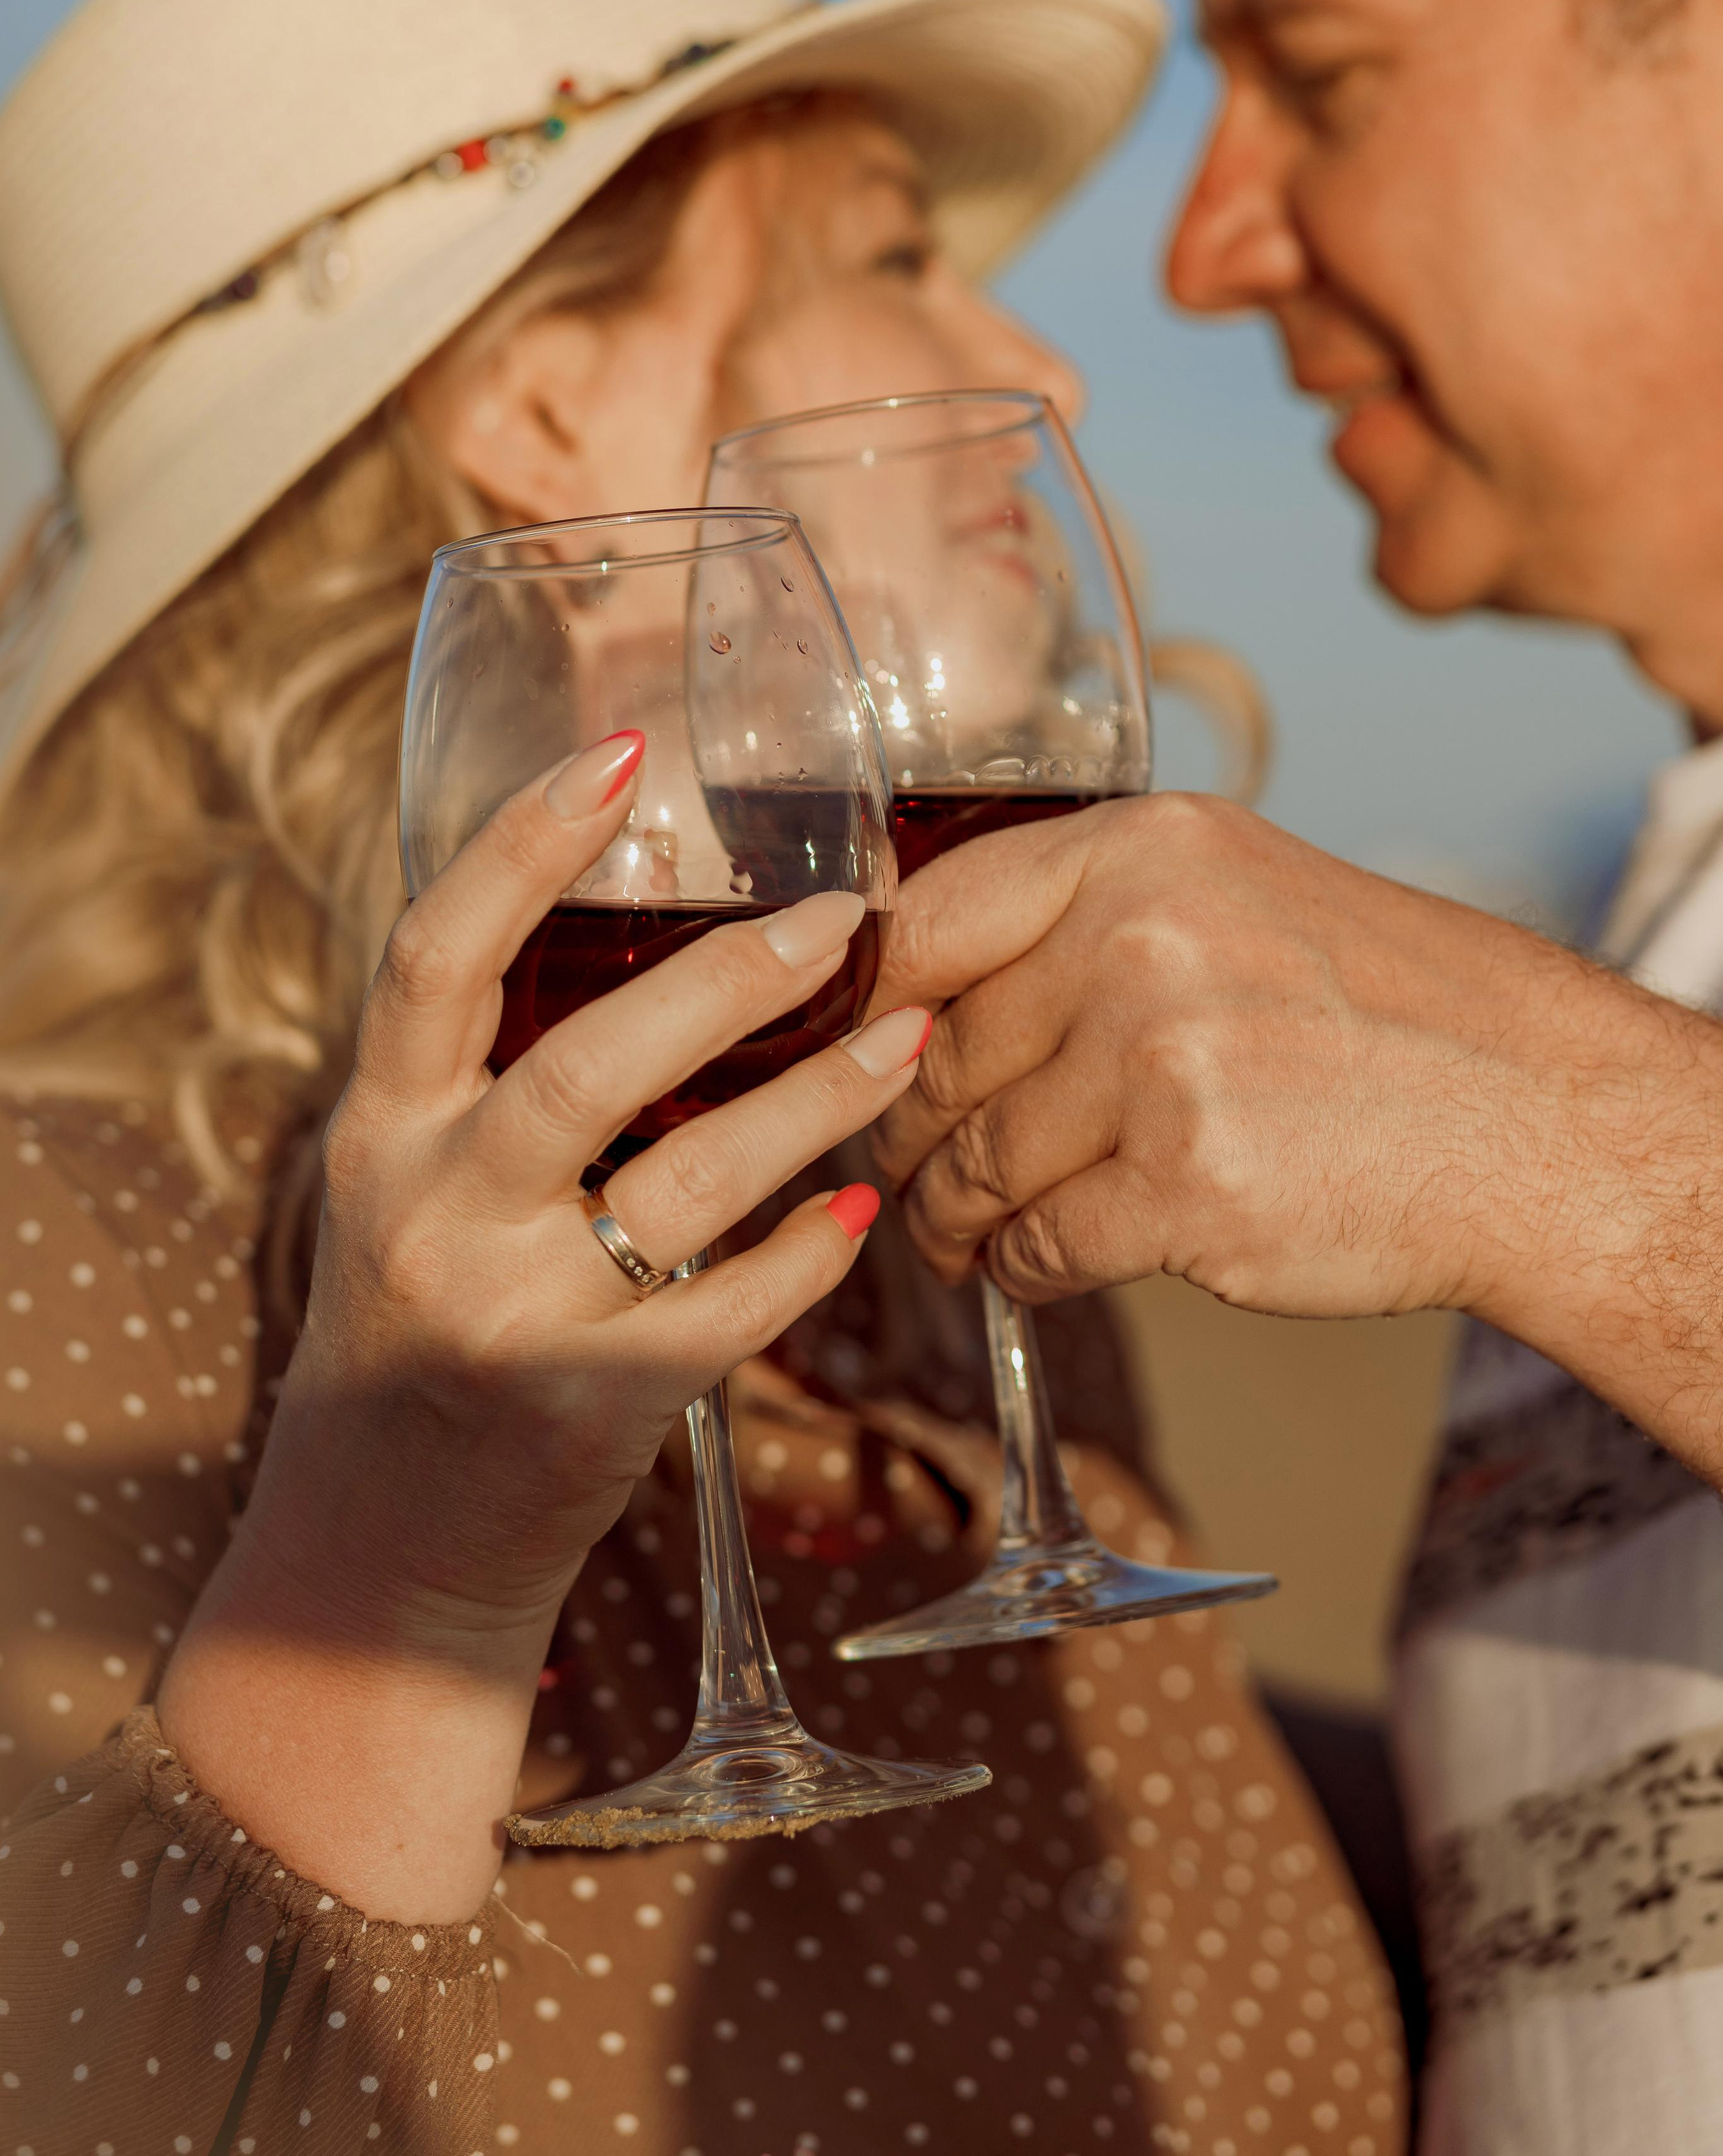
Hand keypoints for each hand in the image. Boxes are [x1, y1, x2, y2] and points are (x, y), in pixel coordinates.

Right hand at [160, 730, 927, 1916]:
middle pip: (587, 1066)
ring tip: (912, 1038)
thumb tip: (647, 936)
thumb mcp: (408, 1186)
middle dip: (728, 983)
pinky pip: (730, 1309)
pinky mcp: (592, 1405)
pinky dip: (808, 1252)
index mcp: (380, 1129)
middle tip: (841, 919)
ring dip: (817, 1105)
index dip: (519, 847)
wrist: (377, 1547)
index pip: (433, 955)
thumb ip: (484, 1080)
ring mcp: (511, 1315)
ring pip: (688, 1184)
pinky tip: (865, 1206)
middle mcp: (431, 1211)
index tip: (618, 751)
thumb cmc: (417, 1324)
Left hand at [872, 795, 1722, 1462]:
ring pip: (977, 1160)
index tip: (854, 1054)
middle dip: (907, 1126)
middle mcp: (1136, 942)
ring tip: (954, 1235)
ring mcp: (1160, 1065)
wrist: (1532, 1116)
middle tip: (909, 1166)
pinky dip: (1018, 1267)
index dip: (867, 1002)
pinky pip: (1036, 1241)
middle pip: (941, 1054)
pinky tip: (1030, 1268)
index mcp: (1137, 853)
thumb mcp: (1232, 894)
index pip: (929, 921)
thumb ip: (1083, 923)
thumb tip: (917, 993)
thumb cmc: (1379, 1010)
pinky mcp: (1185, 1187)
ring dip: (950, 1214)